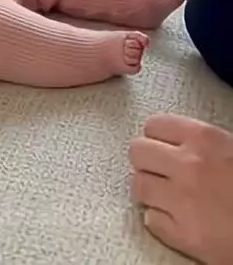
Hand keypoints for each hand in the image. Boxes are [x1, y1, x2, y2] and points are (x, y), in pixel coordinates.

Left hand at [129, 113, 232, 264]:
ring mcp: (180, 201)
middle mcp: (187, 166)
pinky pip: (150, 221)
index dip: (155, 135)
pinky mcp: (181, 235)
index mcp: (204, 139)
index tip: (158, 142)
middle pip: (137, 152)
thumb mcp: (231, 148)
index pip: (154, 125)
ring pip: (138, 186)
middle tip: (156, 167)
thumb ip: (203, 141)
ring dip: (148, 189)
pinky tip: (171, 216)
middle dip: (145, 160)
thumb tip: (178, 139)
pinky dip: (158, 219)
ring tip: (161, 193)